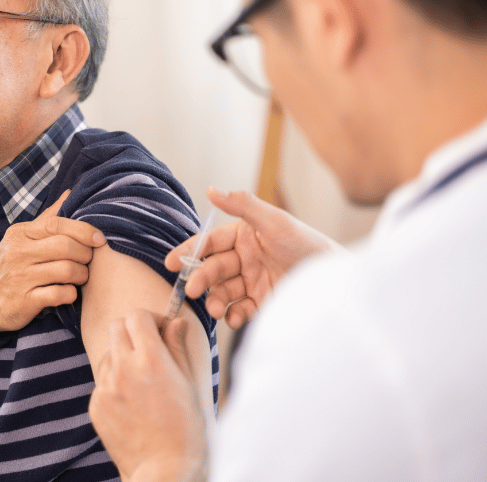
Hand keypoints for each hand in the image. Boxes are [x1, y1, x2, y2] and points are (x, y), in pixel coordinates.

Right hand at [0, 190, 106, 335]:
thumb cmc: (8, 267)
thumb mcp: (21, 239)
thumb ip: (47, 218)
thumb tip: (70, 193)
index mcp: (20, 234)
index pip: (57, 224)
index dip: (84, 230)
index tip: (100, 238)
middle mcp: (19, 253)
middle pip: (65, 246)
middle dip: (85, 254)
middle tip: (88, 261)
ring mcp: (21, 278)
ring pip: (66, 270)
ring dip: (81, 275)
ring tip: (81, 277)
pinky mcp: (24, 302)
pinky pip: (59, 294)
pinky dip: (71, 294)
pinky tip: (69, 292)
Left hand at [89, 310, 206, 481]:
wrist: (165, 470)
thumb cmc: (186, 428)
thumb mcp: (189, 383)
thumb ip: (177, 347)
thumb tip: (175, 321)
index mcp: (150, 359)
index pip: (137, 316)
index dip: (150, 319)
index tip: (159, 330)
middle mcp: (123, 368)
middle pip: (116, 327)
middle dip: (131, 330)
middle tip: (147, 347)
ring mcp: (105, 387)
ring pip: (107, 354)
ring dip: (121, 357)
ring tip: (141, 380)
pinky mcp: (95, 405)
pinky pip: (101, 382)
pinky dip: (114, 383)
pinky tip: (132, 402)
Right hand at [166, 188, 341, 328]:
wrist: (335, 279)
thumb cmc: (307, 243)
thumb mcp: (274, 220)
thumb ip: (242, 205)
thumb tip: (212, 189)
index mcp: (244, 235)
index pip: (210, 243)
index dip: (189, 251)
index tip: (171, 263)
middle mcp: (245, 258)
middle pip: (213, 269)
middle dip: (201, 279)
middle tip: (193, 290)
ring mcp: (253, 281)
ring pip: (223, 291)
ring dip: (215, 299)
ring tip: (215, 308)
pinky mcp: (263, 302)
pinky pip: (240, 310)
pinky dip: (233, 315)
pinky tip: (233, 318)